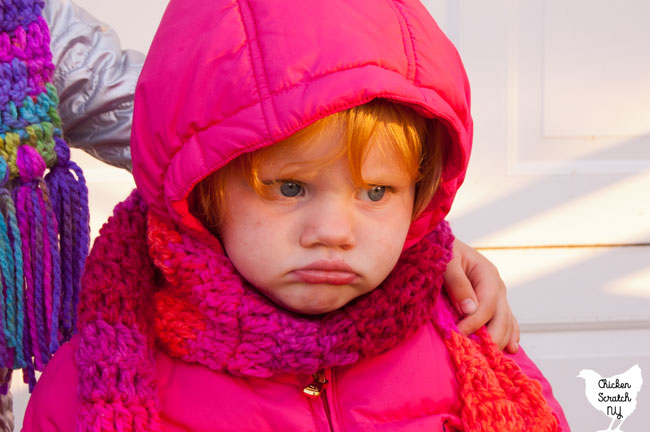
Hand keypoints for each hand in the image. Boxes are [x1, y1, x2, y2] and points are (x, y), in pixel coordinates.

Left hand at [444, 238, 519, 352]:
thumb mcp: (447, 261)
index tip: (458, 334)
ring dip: (501, 340)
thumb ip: (458, 283)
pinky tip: (511, 349)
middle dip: (491, 338)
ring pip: (507, 322)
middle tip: (477, 355)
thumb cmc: (443, 251)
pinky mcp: (494, 303)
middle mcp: (497, 286)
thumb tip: (469, 309)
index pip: (487, 305)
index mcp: (488, 274)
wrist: (443, 246)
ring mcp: (498, 295)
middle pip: (502, 318)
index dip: (474, 323)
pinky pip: (507, 321)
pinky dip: (510, 335)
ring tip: (492, 358)